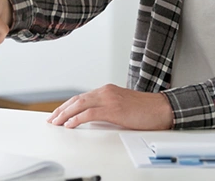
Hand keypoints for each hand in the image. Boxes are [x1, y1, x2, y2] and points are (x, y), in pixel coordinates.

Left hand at [47, 84, 172, 129]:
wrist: (162, 109)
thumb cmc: (146, 110)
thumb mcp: (122, 107)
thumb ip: (107, 109)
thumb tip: (92, 119)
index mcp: (107, 90)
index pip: (81, 97)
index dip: (67, 106)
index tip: (58, 113)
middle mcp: (106, 92)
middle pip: (77, 99)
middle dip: (61, 110)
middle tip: (52, 119)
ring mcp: (109, 99)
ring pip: (80, 105)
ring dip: (65, 114)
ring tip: (56, 122)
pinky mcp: (113, 109)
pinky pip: (89, 114)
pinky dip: (77, 119)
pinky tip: (70, 124)